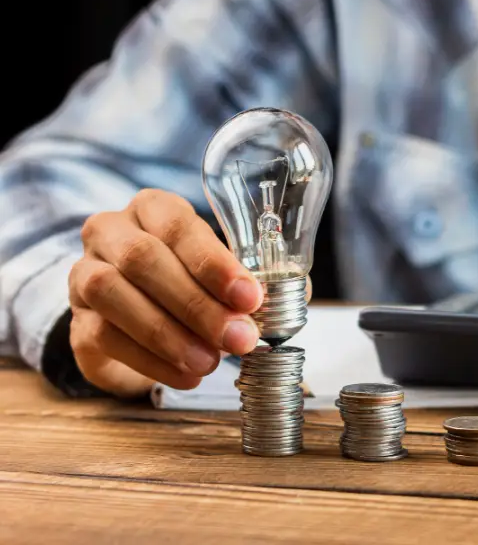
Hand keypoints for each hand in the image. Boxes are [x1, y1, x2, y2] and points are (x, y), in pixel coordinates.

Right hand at [69, 188, 266, 396]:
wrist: (135, 316)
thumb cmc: (187, 282)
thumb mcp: (220, 273)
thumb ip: (253, 280)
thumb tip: (294, 295)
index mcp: (153, 209)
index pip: (179, 226)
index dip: (214, 263)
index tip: (250, 297)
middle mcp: (111, 232)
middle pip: (144, 260)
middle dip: (197, 304)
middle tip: (239, 338)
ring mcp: (85, 274)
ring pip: (113, 294)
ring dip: (168, 334)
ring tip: (210, 362)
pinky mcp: (77, 320)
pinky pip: (104, 336)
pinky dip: (151, 361)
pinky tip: (187, 374)